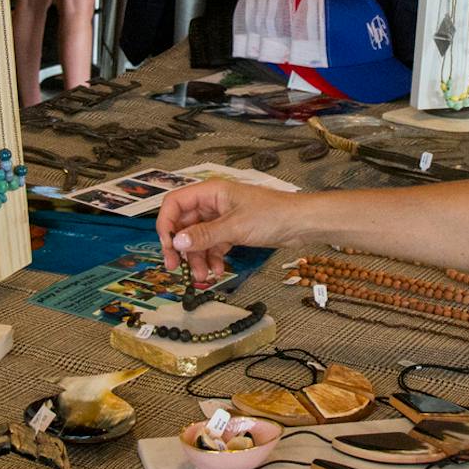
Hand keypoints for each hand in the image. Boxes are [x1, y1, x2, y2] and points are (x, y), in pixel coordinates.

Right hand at [154, 182, 301, 282]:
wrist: (301, 223)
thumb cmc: (273, 214)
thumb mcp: (235, 226)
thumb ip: (204, 235)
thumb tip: (177, 242)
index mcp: (211, 192)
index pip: (175, 204)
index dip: (166, 224)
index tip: (168, 246)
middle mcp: (213, 203)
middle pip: (184, 224)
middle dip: (180, 247)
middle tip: (175, 267)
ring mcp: (223, 217)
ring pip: (199, 238)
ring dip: (197, 258)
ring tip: (202, 277)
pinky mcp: (233, 230)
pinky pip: (213, 245)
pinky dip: (212, 258)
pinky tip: (217, 270)